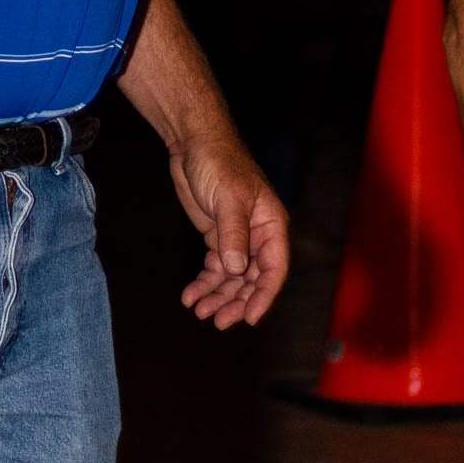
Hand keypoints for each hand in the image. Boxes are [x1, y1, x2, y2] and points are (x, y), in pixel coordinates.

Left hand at [168, 134, 288, 327]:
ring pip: (232, 278)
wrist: (193, 142)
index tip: (250, 318)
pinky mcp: (216, 237)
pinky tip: (190, 295)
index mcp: (271, 226)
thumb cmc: (218, 162)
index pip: (274, 270)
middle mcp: (258, 236)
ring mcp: (237, 238)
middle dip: (236, 301)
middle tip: (216, 320)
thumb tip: (236, 270)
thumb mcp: (228, 197)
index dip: (263, 296)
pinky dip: (204, 282)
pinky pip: (215, 267)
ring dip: (217, 296)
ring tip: (198, 311)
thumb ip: (233, 234)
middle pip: (252, 279)